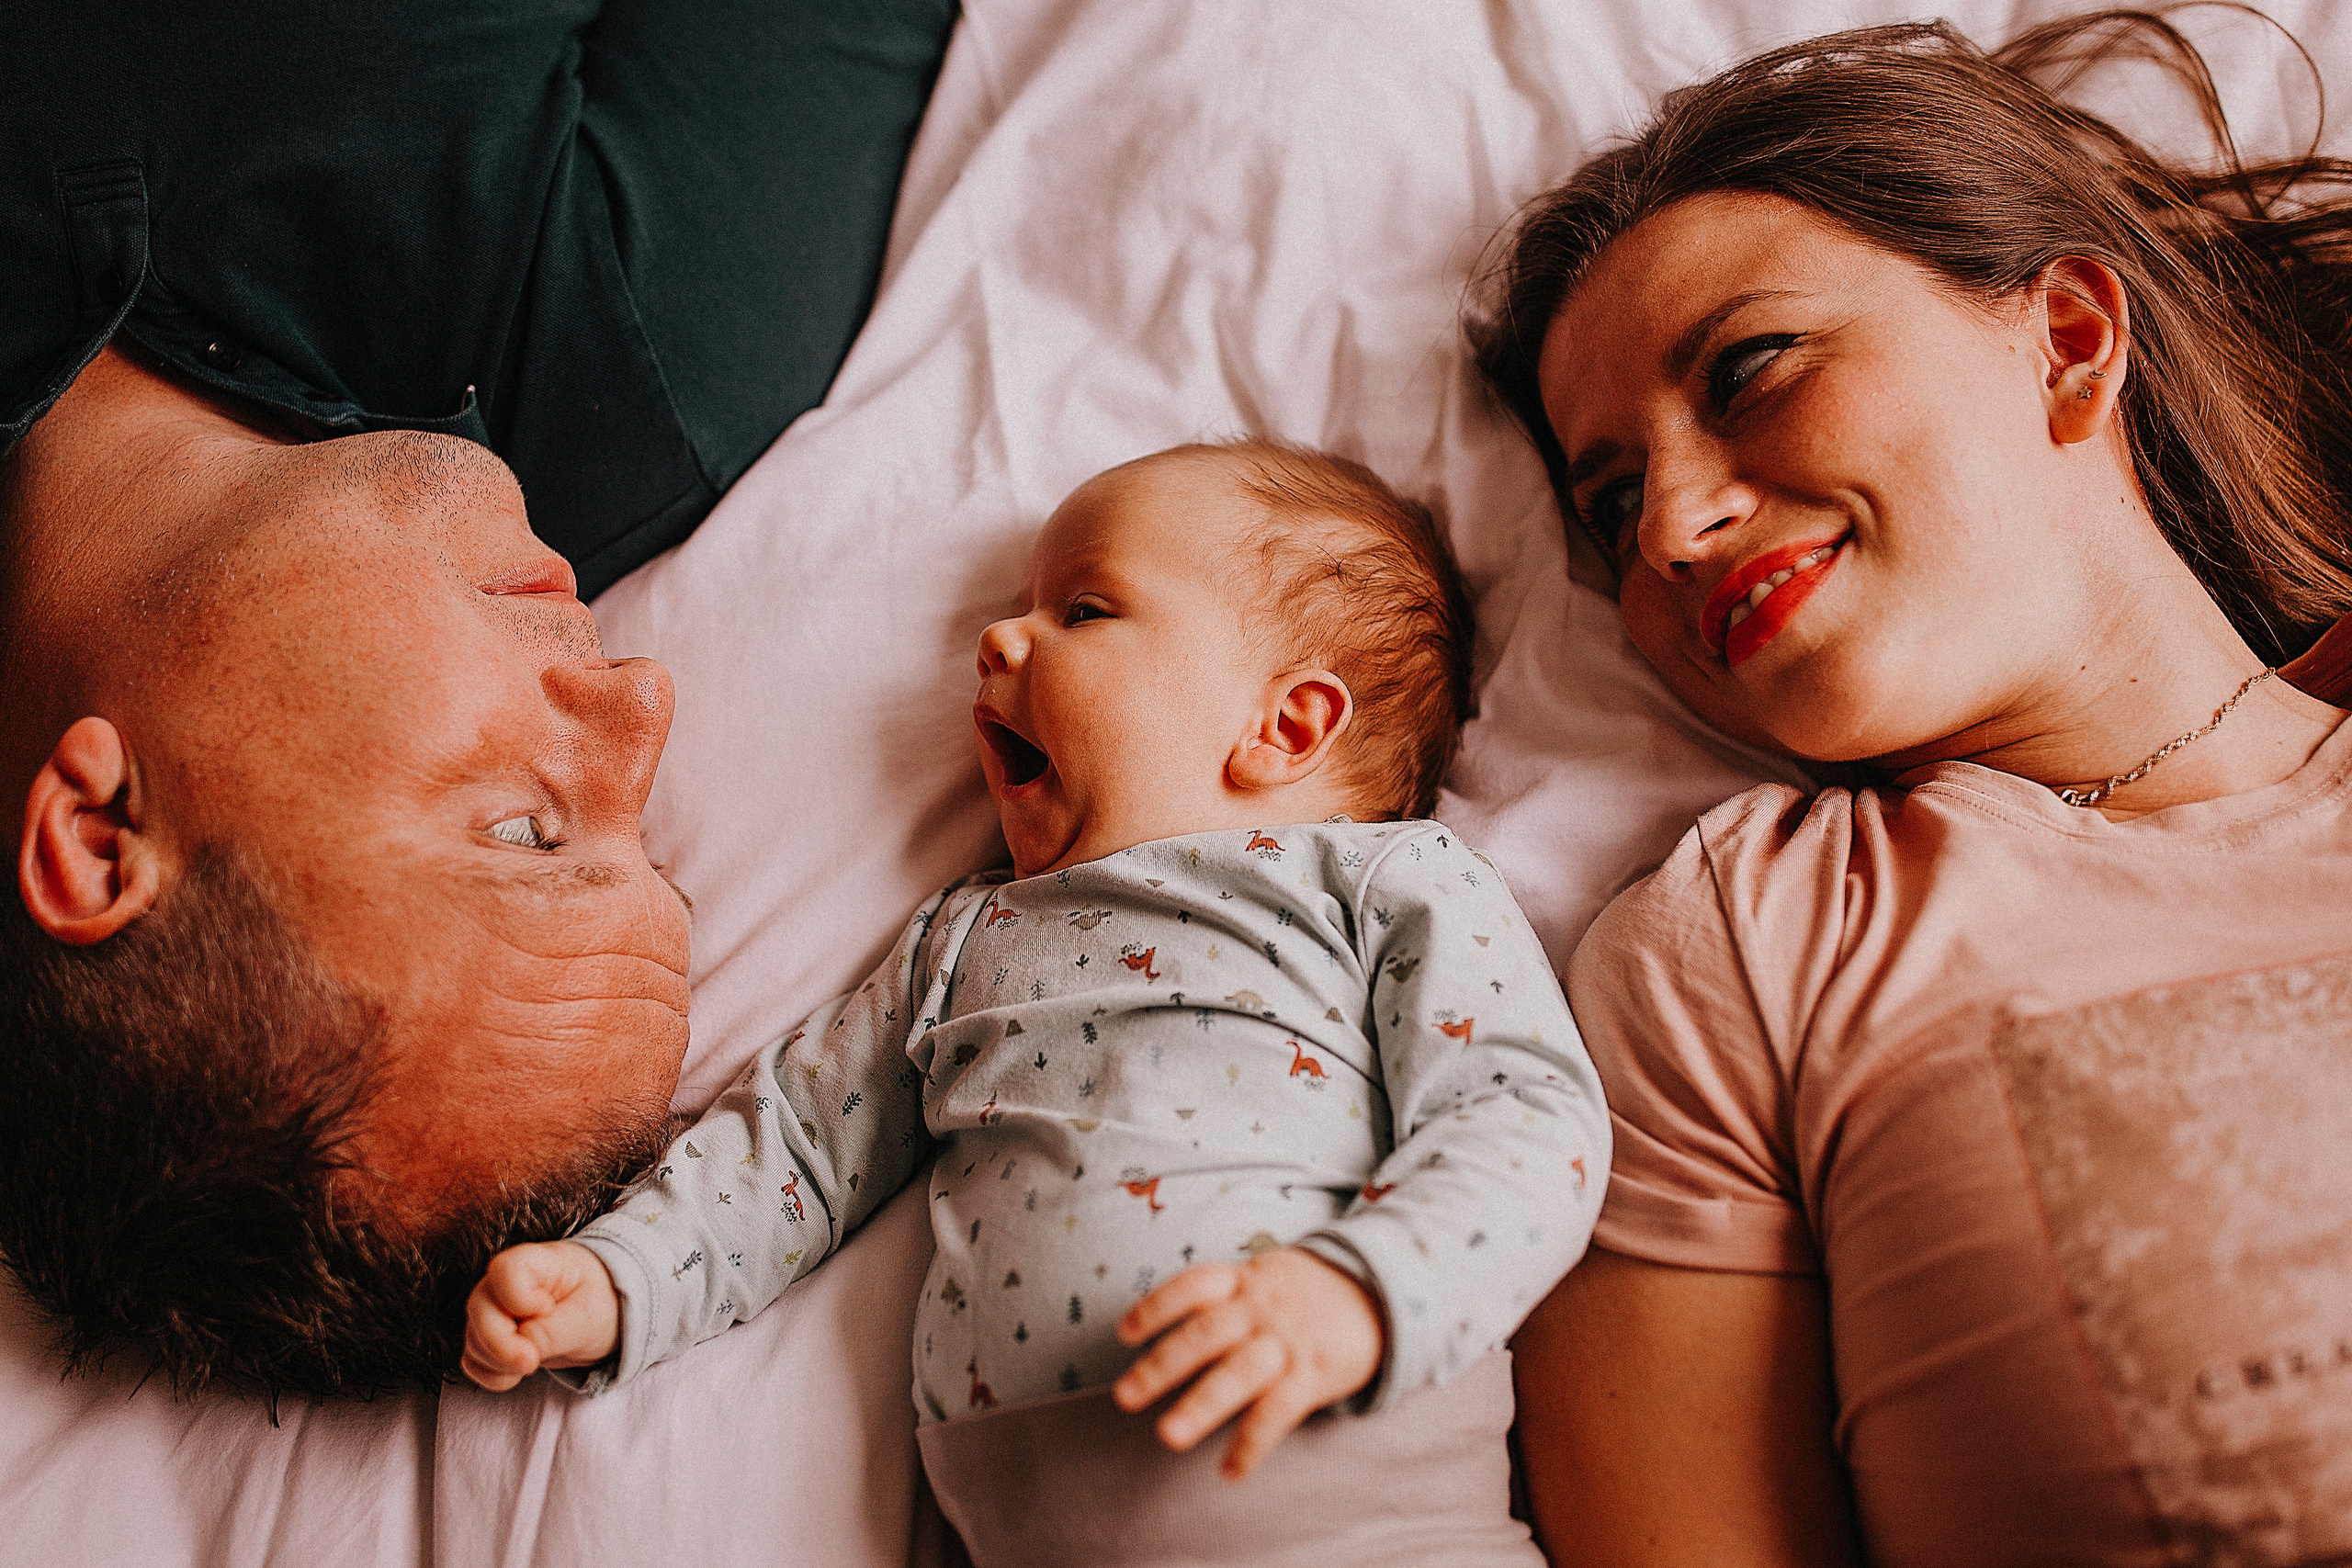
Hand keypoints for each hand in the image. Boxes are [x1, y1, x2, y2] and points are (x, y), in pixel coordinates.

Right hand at [460, 1241, 620, 1391]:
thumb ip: (554, 1332)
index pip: (504, 1270)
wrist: (601, 1314)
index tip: (547, 1310)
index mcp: (537, 1262)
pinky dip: (491, 1375)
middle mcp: (504, 1283)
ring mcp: (492, 1310)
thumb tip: (521, 1350)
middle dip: (500, 1344)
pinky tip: (516, 1374)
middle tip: (531, 1363)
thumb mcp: (590, 1316)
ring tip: (534, 1363)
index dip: (518, 1298)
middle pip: (479, 1307)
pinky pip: (473, 1361)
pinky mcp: (488, 1338)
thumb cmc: (599, 1302)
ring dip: (498, 1363)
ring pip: (473, 1338)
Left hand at [1111, 1247, 1383, 1479]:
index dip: (1155, 1307)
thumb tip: (1168, 1337)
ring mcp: (1287, 1342)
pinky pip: (1278, 1413)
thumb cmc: (1305, 1293)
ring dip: (1201, 1406)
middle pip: (1204, 1334)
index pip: (1192, 1286)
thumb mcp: (1265, 1277)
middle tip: (1124, 1396)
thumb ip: (1224, 1299)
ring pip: (1238, 1374)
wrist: (1380, 1294)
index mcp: (1245, 1281)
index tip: (1124, 1333)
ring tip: (1169, 1437)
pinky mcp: (1314, 1374)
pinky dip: (1252, 1444)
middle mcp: (1260, 1309)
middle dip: (1161, 1365)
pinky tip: (1229, 1471)